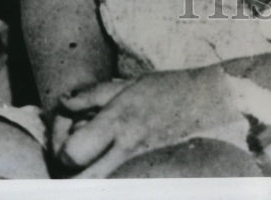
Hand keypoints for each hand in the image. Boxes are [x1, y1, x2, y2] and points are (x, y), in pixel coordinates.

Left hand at [54, 67, 239, 178]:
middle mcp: (125, 148)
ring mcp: (139, 166)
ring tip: (94, 163)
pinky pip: (121, 185)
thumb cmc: (168, 89)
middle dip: (71, 177)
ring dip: (92, 178)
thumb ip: (92, 96)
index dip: (61, 149)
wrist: (208, 101)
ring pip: (101, 187)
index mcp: (116, 121)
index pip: (72, 153)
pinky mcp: (151, 175)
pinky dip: (112, 180)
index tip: (69, 139)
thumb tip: (64, 103)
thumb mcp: (128, 84)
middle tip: (74, 161)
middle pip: (82, 182)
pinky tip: (113, 167)